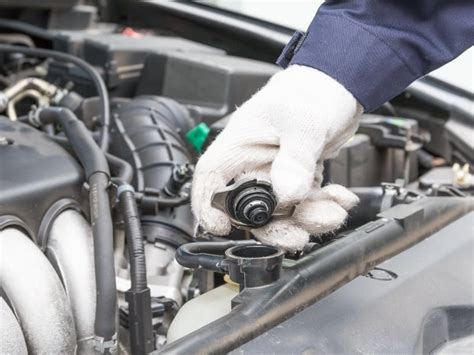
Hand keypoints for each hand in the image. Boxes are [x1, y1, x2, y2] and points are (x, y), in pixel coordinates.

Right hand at [192, 65, 362, 251]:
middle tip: (298, 234)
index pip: (210, 180)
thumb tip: (287, 192)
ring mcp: (274, 177)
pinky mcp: (295, 181)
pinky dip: (324, 208)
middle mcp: (251, 167)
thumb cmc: (309, 92)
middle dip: (275, 228)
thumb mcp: (302, 122)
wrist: (336, 87)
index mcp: (238, 147)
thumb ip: (295, 158)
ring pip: (281, 214)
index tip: (222, 227)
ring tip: (332, 211)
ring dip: (307, 220)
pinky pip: (304, 206)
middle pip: (249, 211)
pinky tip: (339, 199)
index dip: (208, 208)